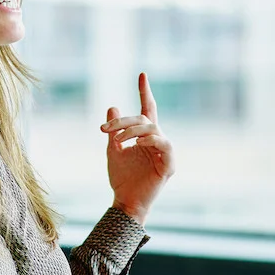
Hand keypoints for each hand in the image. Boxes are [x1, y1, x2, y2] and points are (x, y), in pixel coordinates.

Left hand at [101, 72, 175, 224]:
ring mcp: (165, 152)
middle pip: (145, 118)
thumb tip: (112, 105)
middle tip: (105, 128)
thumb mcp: (113, 149)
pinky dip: (150, 141)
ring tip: (118, 140)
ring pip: (153, 129)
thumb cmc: (121, 177)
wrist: (125, 200)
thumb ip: (114, 130)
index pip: (147, 109)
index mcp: (145, 136)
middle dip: (124, 121)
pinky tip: (137, 144)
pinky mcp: (169, 164)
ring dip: (132, 131)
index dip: (145, 92)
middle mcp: (157, 141)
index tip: (142, 74)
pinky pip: (164, 144)